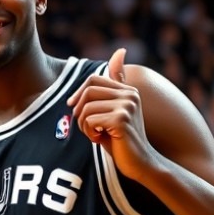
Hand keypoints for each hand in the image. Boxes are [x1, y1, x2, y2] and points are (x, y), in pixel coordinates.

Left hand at [66, 48, 153, 181]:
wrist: (140, 163)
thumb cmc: (122, 140)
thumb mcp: (114, 110)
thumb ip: (114, 85)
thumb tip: (120, 51)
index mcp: (128, 90)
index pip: (93, 80)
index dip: (78, 94)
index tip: (74, 108)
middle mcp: (129, 94)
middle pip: (87, 91)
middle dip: (80, 111)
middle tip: (88, 126)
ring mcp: (126, 106)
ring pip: (86, 108)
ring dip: (84, 125)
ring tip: (97, 134)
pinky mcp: (121, 119)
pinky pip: (89, 120)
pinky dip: (89, 133)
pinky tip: (101, 139)